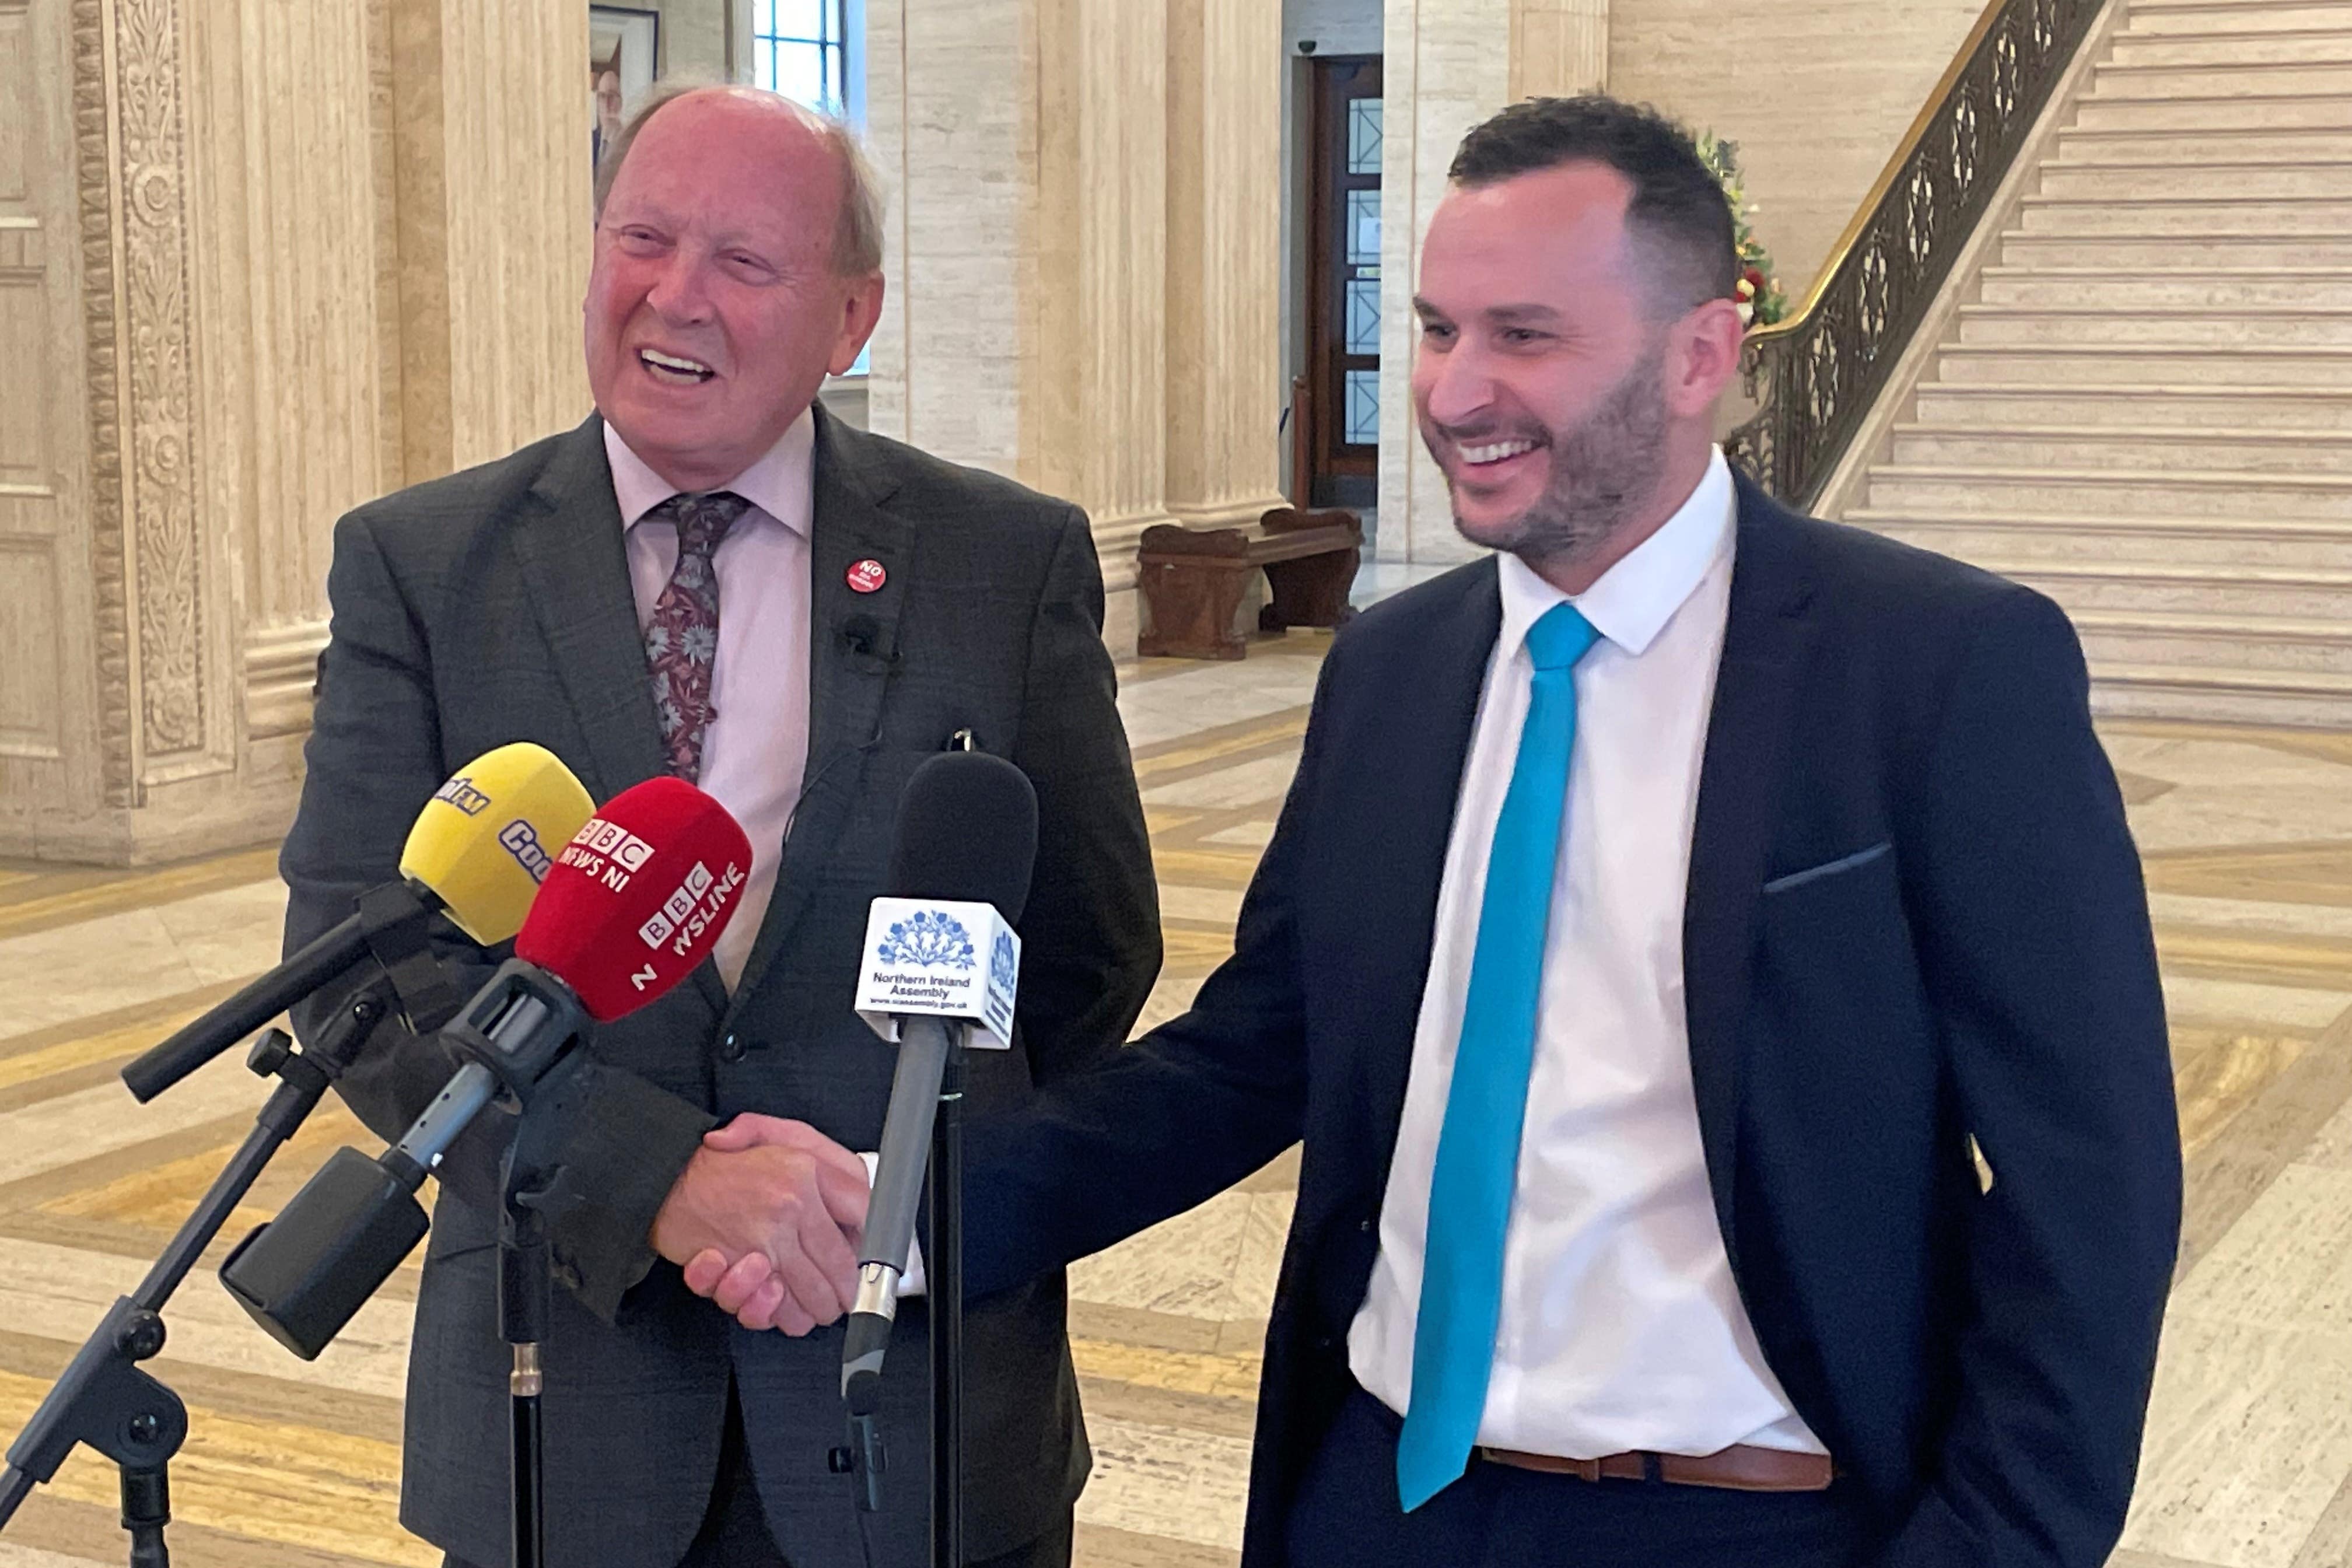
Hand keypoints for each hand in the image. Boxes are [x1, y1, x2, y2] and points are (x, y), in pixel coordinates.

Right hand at [652, 1115, 869, 1334]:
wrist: (665, 1176)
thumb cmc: (722, 1159)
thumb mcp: (779, 1133)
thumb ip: (823, 1157)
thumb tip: (859, 1197)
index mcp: (806, 1170)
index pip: (865, 1215)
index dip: (868, 1243)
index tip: (864, 1257)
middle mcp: (791, 1204)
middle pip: (841, 1267)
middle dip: (843, 1291)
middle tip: (838, 1295)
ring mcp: (765, 1239)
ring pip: (812, 1296)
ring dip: (812, 1309)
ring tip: (808, 1303)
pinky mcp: (738, 1267)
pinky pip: (771, 1308)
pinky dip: (773, 1313)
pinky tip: (771, 1298)